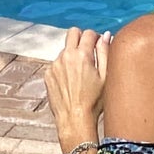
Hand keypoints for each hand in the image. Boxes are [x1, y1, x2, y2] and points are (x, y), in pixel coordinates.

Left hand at [44, 28, 109, 151]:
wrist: (74, 120)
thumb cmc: (94, 102)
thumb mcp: (105, 77)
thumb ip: (105, 52)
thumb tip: (106, 35)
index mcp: (82, 55)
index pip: (89, 33)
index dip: (96, 37)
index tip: (98, 46)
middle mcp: (66, 56)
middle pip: (73, 32)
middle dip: (81, 37)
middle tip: (88, 51)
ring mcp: (55, 64)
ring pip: (65, 49)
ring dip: (72, 55)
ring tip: (80, 74)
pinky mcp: (48, 73)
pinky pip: (57, 63)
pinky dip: (64, 67)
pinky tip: (71, 82)